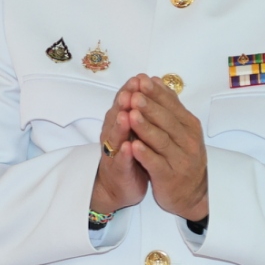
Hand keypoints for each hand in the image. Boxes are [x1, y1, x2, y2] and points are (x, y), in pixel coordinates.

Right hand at [90, 76, 149, 214]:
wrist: (118, 187)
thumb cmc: (131, 155)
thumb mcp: (135, 131)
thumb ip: (139, 111)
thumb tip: (151, 86)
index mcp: (119, 125)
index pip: (124, 104)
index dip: (130, 91)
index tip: (139, 78)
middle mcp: (113, 136)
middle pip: (116, 116)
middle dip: (123, 103)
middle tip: (131, 90)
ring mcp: (114, 154)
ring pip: (115, 138)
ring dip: (120, 126)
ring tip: (126, 115)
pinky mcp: (118, 172)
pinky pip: (120, 162)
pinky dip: (124, 155)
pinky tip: (129, 148)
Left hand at [124, 74, 209, 220]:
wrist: (190, 193)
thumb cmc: (181, 155)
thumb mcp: (180, 129)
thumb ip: (169, 106)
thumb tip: (156, 80)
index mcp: (189, 126)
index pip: (172, 105)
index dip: (156, 93)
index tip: (141, 80)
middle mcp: (187, 141)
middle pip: (166, 121)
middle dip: (150, 107)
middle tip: (135, 94)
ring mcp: (179, 159)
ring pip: (161, 141)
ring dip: (145, 128)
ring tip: (131, 115)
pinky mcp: (169, 177)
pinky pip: (156, 164)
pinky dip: (145, 155)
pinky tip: (133, 146)